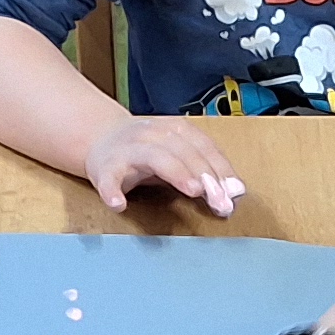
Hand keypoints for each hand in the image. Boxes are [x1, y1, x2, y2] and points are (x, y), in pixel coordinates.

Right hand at [86, 116, 245, 216]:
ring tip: (192, 190)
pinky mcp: (104, 167)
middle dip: (205, 175)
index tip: (235, 191)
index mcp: (173, 130)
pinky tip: (119, 204)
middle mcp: (152, 134)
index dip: (221, 169)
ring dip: (176, 173)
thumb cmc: (146, 152)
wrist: (99, 138)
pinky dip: (112, 190)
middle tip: (221, 199)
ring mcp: (127, 149)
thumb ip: (203, 171)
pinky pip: (109, 178)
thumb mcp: (178, 155)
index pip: (203, 147)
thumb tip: (234, 192)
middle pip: (183, 151)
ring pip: (154, 156)